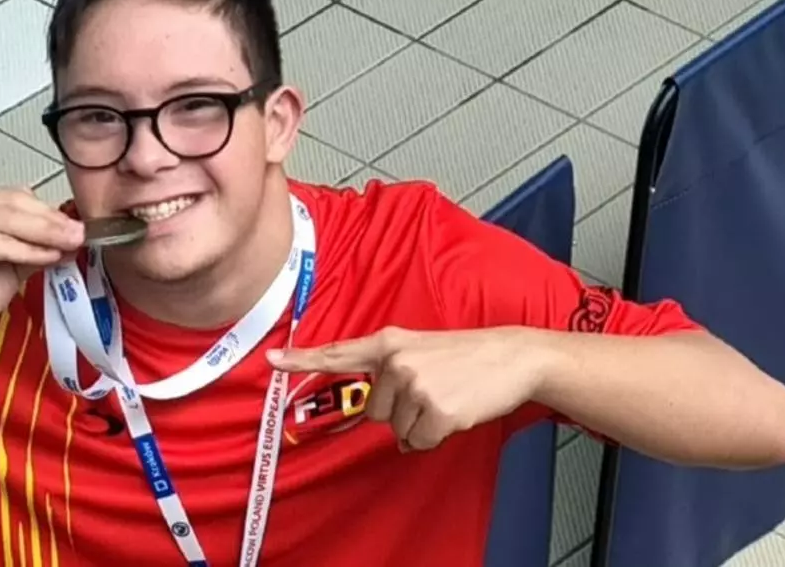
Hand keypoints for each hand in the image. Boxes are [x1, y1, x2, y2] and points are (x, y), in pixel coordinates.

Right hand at [0, 186, 84, 345]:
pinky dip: (26, 251)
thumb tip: (75, 235)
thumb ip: (41, 246)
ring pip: (12, 220)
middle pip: (18, 205)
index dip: (52, 213)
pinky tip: (46, 258)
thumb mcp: (18, 263)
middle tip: (81, 235)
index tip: (82, 227)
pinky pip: (0, 242)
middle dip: (54, 223)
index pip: (21, 198)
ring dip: (45, 235)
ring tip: (69, 245)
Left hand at [267, 327, 550, 450]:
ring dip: (420, 423)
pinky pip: (418, 441)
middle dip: (400, 411)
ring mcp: (415, 386)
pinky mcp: (435, 410)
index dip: (303, 360)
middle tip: (432, 391)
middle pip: (375, 411)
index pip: (338, 353)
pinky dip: (435, 436)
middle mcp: (395, 362)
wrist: (512, 357)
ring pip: (397, 430)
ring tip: (446, 397)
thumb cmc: (465, 356)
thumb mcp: (420, 349)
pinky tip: (454, 412)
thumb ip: (389, 370)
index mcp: (388, 343)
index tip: (272, 361)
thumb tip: (375, 415)